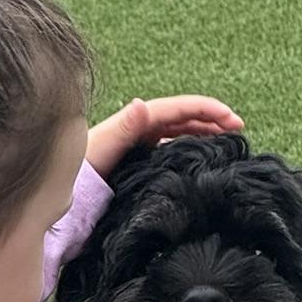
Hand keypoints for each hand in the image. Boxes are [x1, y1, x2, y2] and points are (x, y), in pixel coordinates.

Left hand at [86, 94, 244, 178]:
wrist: (62, 195)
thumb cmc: (80, 172)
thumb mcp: (101, 148)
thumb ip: (122, 129)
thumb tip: (142, 106)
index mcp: (135, 121)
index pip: (178, 109)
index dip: (206, 110)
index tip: (231, 119)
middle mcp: (139, 129)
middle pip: (182, 118)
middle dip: (211, 120)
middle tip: (239, 129)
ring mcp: (140, 146)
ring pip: (179, 133)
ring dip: (204, 133)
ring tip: (228, 141)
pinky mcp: (138, 162)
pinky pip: (170, 149)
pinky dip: (189, 149)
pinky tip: (202, 158)